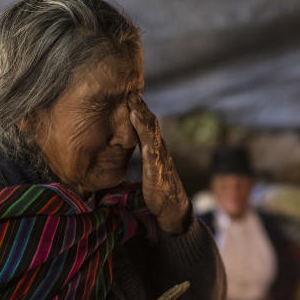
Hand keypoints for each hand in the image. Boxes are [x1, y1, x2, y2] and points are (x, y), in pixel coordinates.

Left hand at [127, 93, 189, 234]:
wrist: (172, 209)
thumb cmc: (158, 192)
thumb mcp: (148, 171)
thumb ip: (143, 159)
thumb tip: (129, 152)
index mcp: (155, 149)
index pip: (146, 125)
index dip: (138, 110)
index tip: (128, 96)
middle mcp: (159, 150)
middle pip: (150, 123)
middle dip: (140, 107)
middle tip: (130, 90)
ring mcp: (160, 158)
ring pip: (151, 132)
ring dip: (142, 117)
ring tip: (133, 104)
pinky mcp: (157, 169)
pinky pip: (151, 150)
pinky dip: (144, 137)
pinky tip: (138, 127)